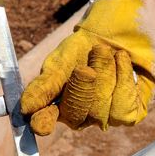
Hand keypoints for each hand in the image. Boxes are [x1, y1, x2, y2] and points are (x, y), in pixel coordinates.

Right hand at [20, 0, 154, 134]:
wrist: (121, 31)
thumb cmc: (86, 47)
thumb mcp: (62, 60)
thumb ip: (46, 84)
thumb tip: (26, 108)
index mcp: (56, 104)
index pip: (44, 121)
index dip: (42, 122)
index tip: (41, 124)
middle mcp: (79, 116)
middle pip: (76, 116)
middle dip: (81, 89)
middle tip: (85, 68)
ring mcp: (103, 118)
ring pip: (101, 112)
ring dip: (104, 76)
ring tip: (104, 52)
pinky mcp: (128, 114)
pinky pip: (123, 109)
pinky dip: (123, 79)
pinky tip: (121, 60)